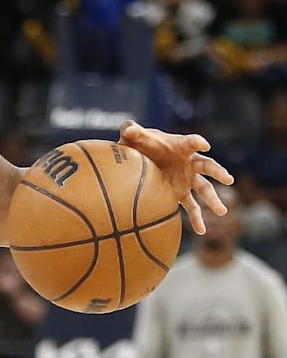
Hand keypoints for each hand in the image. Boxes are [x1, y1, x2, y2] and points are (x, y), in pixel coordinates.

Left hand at [119, 120, 233, 234]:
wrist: (140, 159)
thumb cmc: (141, 144)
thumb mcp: (136, 137)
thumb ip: (133, 131)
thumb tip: (128, 126)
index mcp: (180, 147)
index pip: (190, 143)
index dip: (197, 142)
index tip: (204, 144)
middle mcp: (188, 163)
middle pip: (207, 166)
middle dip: (217, 172)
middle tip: (228, 179)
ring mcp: (187, 179)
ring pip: (204, 189)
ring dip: (213, 199)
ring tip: (222, 211)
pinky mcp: (181, 193)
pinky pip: (191, 207)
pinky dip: (196, 218)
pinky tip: (201, 231)